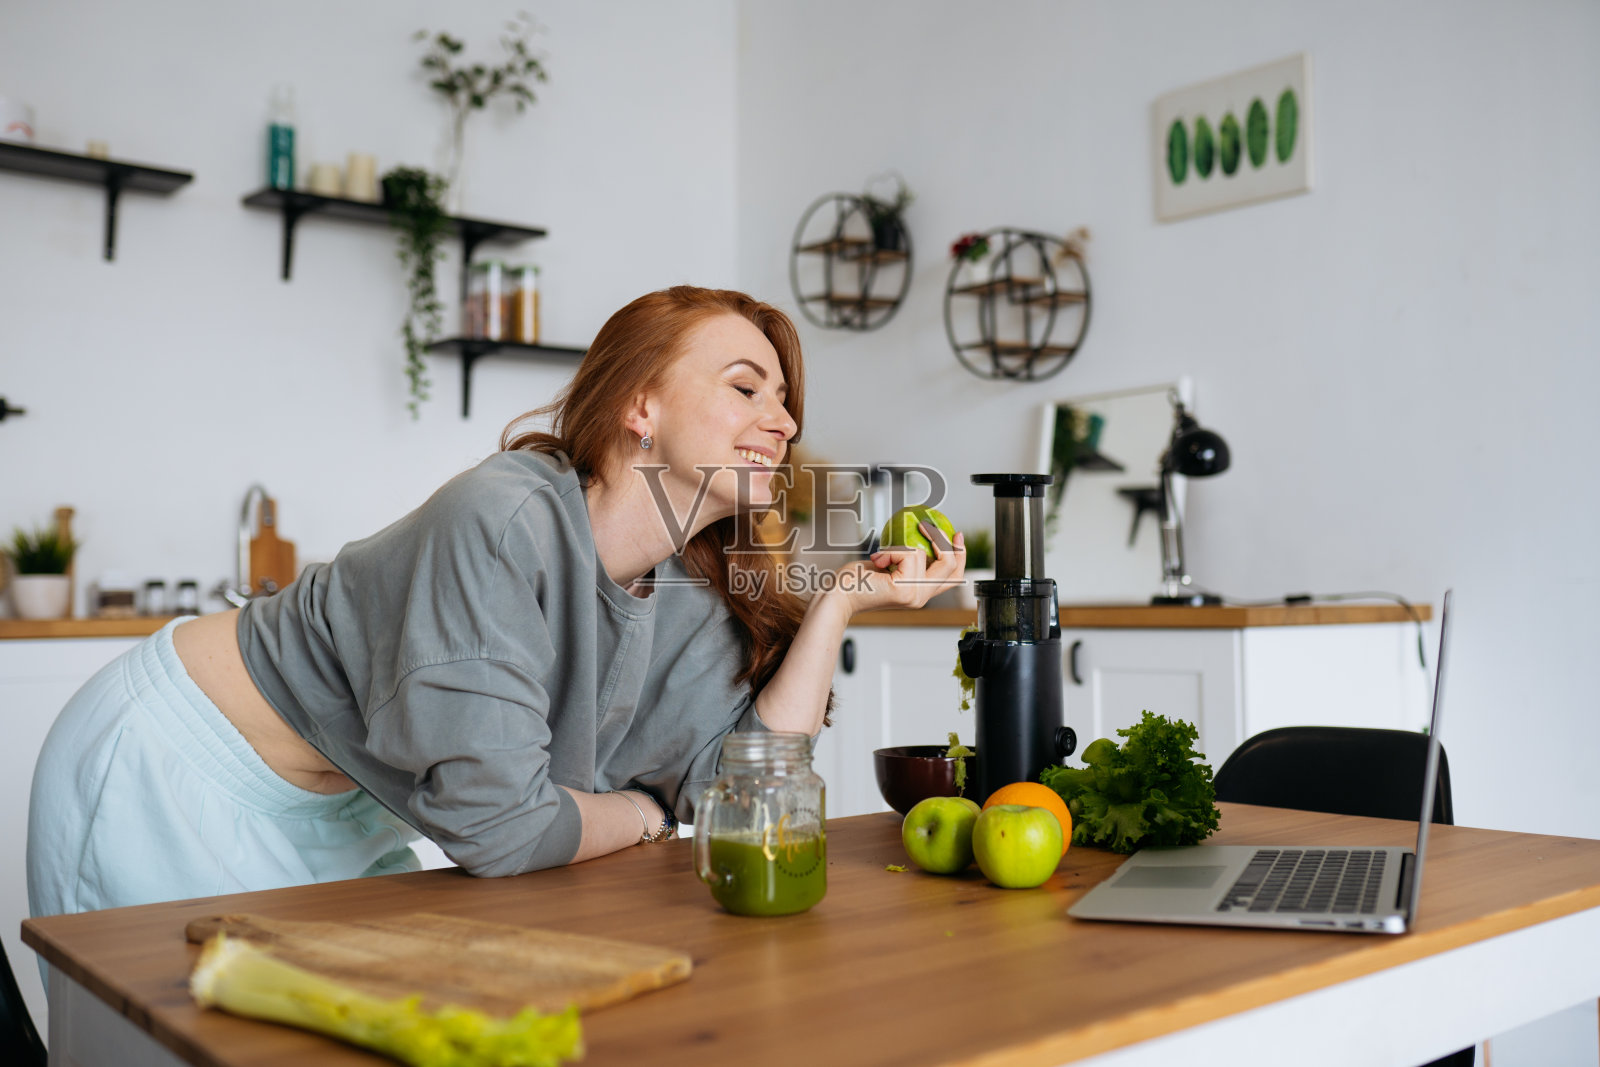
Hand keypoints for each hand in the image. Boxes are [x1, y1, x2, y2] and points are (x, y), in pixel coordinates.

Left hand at [835, 525, 965, 614]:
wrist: (837, 596)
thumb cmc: (856, 581)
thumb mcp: (889, 567)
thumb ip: (907, 561)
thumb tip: (923, 535)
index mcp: (920, 594)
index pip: (953, 577)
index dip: (961, 555)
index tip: (957, 535)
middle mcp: (921, 598)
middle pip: (950, 566)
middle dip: (943, 541)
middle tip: (927, 525)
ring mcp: (914, 595)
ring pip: (924, 554)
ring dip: (900, 547)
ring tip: (881, 556)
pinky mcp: (903, 589)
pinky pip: (909, 554)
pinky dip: (892, 550)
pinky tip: (877, 560)